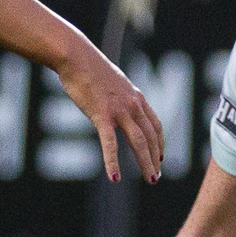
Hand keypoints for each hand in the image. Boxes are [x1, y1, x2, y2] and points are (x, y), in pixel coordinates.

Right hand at [55, 44, 163, 183]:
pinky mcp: (101, 115)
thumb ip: (118, 94)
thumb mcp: (111, 80)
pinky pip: (110, 143)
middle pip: (150, 136)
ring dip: (146, 163)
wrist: (76, 56)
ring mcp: (118, 110)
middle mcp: (132, 104)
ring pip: (138, 141)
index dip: (159, 142)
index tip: (160, 157)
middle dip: (155, 158)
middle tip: (156, 177)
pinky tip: (115, 177)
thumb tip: (114, 100)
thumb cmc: (88, 67)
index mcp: (135, 96)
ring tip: (151, 179)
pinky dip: (113, 162)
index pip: (154, 124)